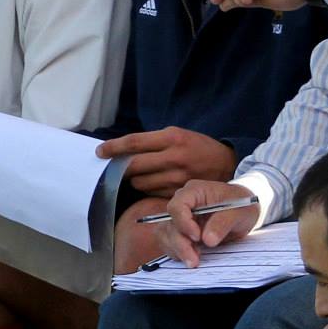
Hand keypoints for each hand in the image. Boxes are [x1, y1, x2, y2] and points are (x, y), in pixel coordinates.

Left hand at [102, 128, 237, 196]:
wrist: (227, 164)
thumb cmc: (198, 147)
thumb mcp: (178, 135)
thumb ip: (153, 142)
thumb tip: (123, 149)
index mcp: (172, 137)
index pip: (134, 143)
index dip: (113, 147)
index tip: (100, 151)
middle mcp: (174, 157)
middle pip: (133, 165)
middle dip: (120, 167)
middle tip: (115, 166)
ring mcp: (177, 177)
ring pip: (140, 182)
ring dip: (135, 179)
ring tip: (141, 174)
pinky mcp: (179, 192)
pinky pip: (152, 192)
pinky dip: (148, 188)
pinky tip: (154, 182)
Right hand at [159, 179, 261, 267]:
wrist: (243, 210)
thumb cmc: (242, 204)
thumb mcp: (239, 211)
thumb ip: (223, 223)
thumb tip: (208, 240)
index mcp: (194, 191)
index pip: (177, 206)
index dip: (183, 223)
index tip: (198, 237)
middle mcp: (182, 204)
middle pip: (169, 224)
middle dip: (180, 244)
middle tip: (194, 260)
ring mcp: (180, 218)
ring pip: (166, 235)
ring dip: (177, 250)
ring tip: (194, 261)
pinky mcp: (181, 232)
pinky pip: (170, 243)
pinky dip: (178, 253)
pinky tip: (192, 258)